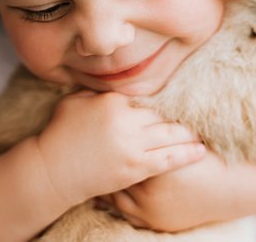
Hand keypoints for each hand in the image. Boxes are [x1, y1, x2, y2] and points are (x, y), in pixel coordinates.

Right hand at [34, 91, 205, 203]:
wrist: (53, 169)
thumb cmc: (59, 133)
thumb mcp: (73, 102)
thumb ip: (96, 92)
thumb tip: (115, 86)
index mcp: (112, 102)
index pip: (146, 98)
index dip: (164, 100)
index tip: (179, 99)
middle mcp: (125, 121)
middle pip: (163, 116)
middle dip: (182, 116)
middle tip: (202, 114)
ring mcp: (132, 146)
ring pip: (171, 136)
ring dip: (190, 134)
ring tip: (203, 132)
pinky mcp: (136, 168)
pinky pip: (168, 159)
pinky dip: (187, 154)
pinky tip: (200, 150)